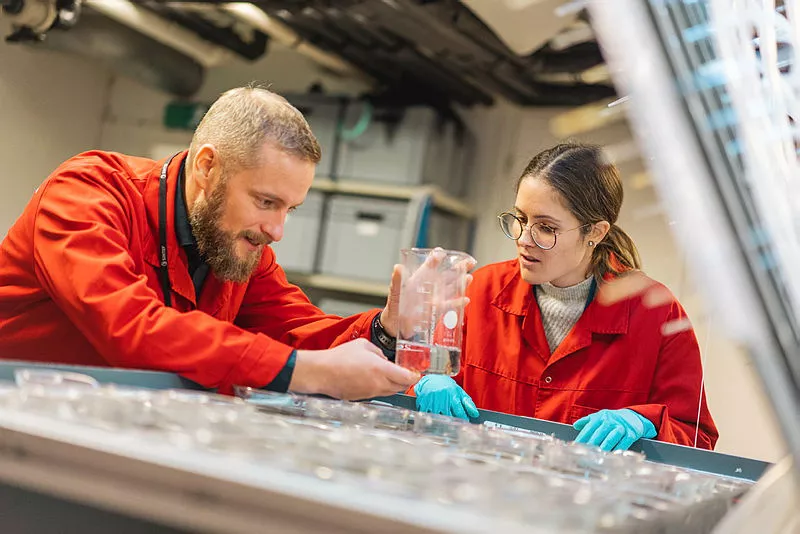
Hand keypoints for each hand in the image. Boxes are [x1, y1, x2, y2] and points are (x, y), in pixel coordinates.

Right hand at [289, 339, 419, 399]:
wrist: (321, 373)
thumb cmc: (339, 357)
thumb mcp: (363, 345)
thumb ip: (378, 352)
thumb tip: (383, 359)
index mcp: (381, 369)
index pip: (406, 378)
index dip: (414, 376)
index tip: (416, 373)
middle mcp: (378, 384)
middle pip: (400, 387)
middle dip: (405, 381)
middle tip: (405, 373)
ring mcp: (370, 393)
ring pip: (389, 392)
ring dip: (392, 384)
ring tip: (388, 374)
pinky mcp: (362, 398)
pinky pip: (377, 394)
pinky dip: (380, 388)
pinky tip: (372, 379)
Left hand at [380, 248, 475, 337]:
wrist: (395, 326)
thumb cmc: (394, 306)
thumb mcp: (394, 293)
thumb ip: (397, 281)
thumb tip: (398, 267)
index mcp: (418, 280)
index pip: (429, 266)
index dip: (435, 258)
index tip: (441, 252)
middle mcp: (429, 287)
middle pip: (446, 275)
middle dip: (458, 268)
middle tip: (469, 261)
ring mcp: (434, 298)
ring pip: (450, 289)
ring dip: (461, 283)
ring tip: (470, 277)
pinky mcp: (436, 311)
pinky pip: (449, 306)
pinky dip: (457, 303)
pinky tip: (466, 300)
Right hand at [414, 375, 478, 419]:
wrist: (432, 378)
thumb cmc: (447, 387)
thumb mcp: (459, 392)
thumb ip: (468, 403)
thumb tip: (475, 414)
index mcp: (453, 395)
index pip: (459, 411)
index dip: (462, 419)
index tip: (464, 424)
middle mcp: (443, 398)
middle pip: (449, 416)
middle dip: (452, 422)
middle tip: (454, 424)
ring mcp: (433, 401)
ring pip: (438, 418)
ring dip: (441, 421)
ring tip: (443, 421)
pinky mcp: (424, 402)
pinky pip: (428, 415)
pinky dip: (431, 418)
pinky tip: (433, 416)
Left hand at [573, 408, 656, 450]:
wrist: (632, 417)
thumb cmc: (612, 420)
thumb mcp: (600, 417)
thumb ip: (587, 421)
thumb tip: (575, 425)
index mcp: (600, 417)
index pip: (589, 428)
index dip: (582, 438)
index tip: (576, 446)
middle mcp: (610, 421)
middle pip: (599, 434)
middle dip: (592, 444)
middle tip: (586, 454)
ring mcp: (621, 427)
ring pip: (612, 438)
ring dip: (605, 447)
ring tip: (598, 456)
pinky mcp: (631, 433)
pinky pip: (624, 442)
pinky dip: (618, 449)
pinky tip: (613, 455)